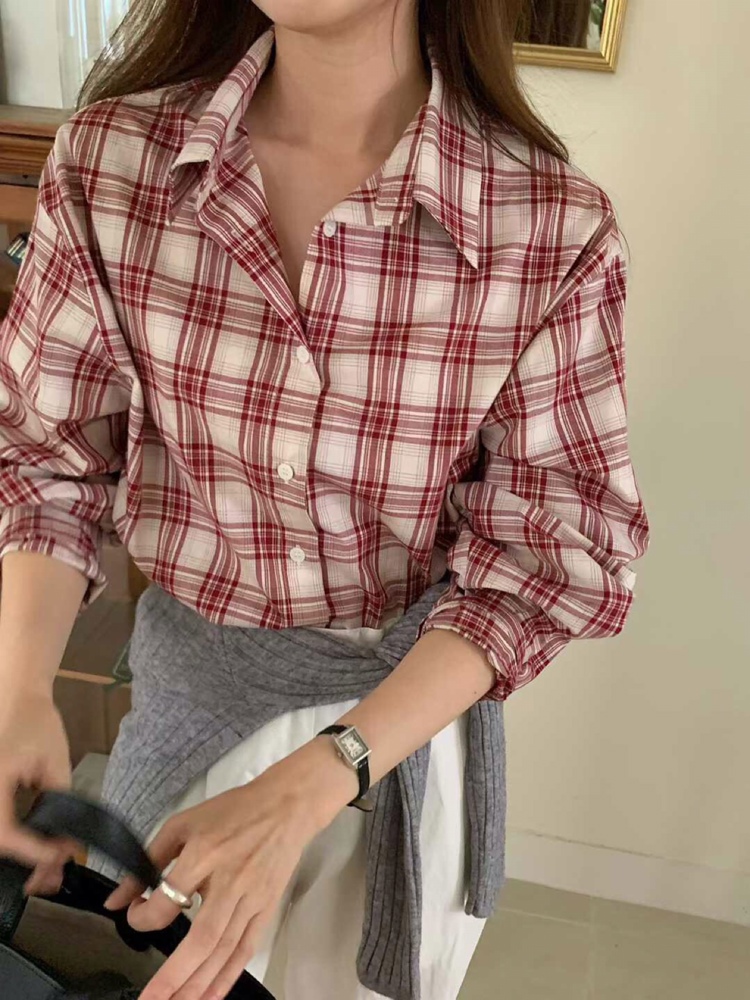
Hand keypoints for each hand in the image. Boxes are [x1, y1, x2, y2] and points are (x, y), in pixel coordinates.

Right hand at [0, 689, 73, 893]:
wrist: (15, 695)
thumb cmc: (35, 721)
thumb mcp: (53, 762)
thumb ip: (59, 800)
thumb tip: (66, 839)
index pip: (4, 832)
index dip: (30, 852)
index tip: (58, 857)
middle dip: (22, 863)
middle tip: (51, 876)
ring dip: (15, 856)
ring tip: (43, 868)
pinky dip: (10, 840)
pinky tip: (29, 849)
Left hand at [105, 739, 355, 999]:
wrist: (286, 806)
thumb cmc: (233, 811)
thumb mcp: (183, 824)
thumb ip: (147, 861)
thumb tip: (115, 900)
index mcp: (205, 853)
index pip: (169, 898)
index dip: (144, 916)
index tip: (135, 915)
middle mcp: (231, 880)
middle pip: (203, 938)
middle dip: (175, 976)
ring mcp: (252, 898)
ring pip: (224, 950)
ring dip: (199, 985)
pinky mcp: (266, 908)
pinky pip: (246, 949)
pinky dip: (228, 976)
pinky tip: (211, 996)